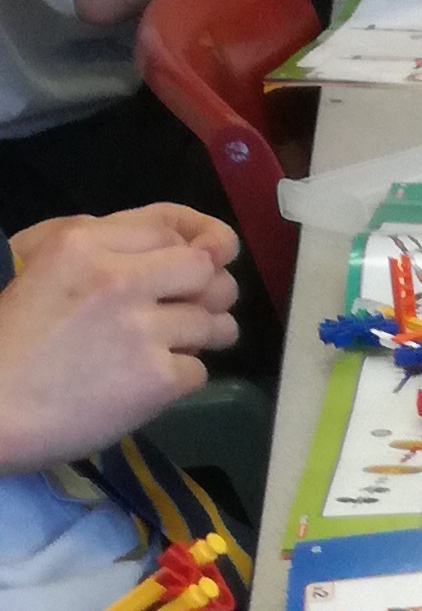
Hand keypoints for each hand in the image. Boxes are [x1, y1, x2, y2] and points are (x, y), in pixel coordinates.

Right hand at [0, 207, 239, 469]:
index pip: (168, 229)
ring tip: (185, 344)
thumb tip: (169, 242)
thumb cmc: (7, 336)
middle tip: (199, 308)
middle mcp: (118, 277)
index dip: (192, 248)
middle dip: (211, 288)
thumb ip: (97, 247)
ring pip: (213, 321)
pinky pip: (200, 370)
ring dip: (209, 334)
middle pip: (203, 268)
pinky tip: (154, 382)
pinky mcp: (157, 378)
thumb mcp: (37, 265)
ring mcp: (141, 329)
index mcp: (82, 241)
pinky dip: (183, 378)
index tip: (198, 266)